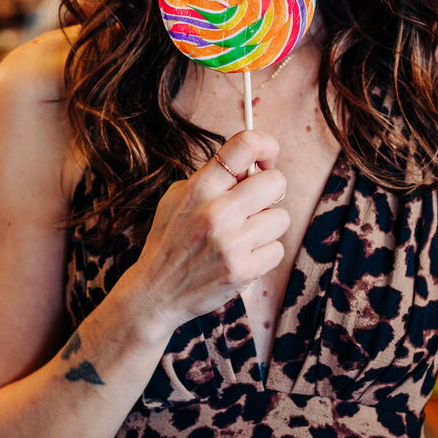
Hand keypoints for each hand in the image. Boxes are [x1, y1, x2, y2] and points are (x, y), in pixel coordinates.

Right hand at [129, 130, 288, 336]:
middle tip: (254, 202)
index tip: (266, 158)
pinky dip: (264, 253)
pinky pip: (277, 249)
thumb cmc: (170, 239)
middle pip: (276, 182)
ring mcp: (232, 243)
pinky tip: (242, 255)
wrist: (156, 292)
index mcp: (200, 187)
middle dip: (269, 191)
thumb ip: (214, 178)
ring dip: (266, 225)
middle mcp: (217, 212)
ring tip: (243, 234)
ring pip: (281, 218)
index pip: (245, 145)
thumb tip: (256, 164)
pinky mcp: (244, 271)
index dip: (266, 145)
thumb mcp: (178, 196)